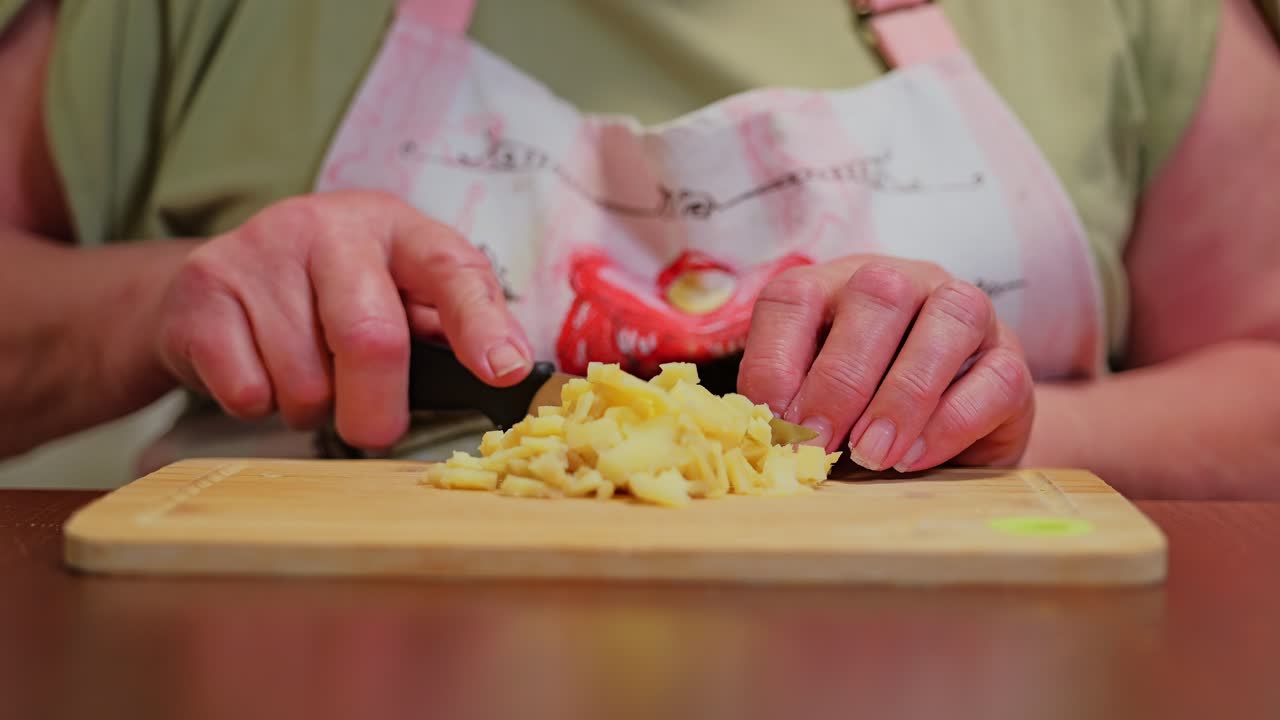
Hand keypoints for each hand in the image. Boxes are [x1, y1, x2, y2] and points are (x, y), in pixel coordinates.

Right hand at [153, 190, 531, 448]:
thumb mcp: (398, 294)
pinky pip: (247, 390)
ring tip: (306, 378)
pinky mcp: (204, 289)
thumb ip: (450, 327)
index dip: (483, 325)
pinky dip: (260, 406)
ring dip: (312, 408)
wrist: (219, 284)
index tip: (505, 371)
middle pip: (371, 339)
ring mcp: (261, 250)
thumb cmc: (333, 299)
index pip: (452, 270)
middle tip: (372, 431)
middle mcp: (330, 226)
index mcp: (398, 229)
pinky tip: (259, 370)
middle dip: (377, 410)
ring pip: (304, 380)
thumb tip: (511, 372)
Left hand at [738, 257, 1032, 471]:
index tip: (774, 426)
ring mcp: (966, 312)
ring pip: (948, 320)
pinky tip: (913, 458)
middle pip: (878, 295)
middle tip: (820, 445)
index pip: (794, 298)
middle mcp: (903, 282)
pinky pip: (994, 377)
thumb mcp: (816, 407)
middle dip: (840, 380)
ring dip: (902, 395)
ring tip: (871, 454)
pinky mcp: (1011, 360)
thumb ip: (792, 412)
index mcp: (833, 285)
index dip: (775, 363)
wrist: (949, 437)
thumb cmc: (861, 416)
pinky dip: (948, 423)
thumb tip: (766, 444)